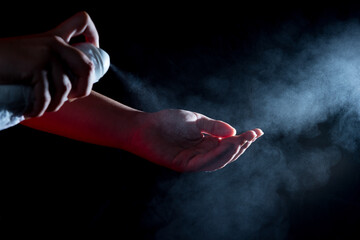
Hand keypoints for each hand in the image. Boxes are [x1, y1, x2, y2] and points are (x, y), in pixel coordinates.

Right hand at [0, 11, 98, 116]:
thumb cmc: (8, 65)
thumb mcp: (34, 57)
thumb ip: (54, 64)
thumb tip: (75, 89)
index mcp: (56, 38)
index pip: (82, 21)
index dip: (94, 35)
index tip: (93, 48)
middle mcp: (54, 43)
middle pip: (87, 67)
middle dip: (84, 90)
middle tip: (70, 99)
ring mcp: (46, 54)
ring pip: (65, 88)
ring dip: (55, 105)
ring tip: (43, 108)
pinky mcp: (36, 66)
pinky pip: (47, 96)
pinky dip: (39, 109)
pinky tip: (31, 111)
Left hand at [130, 109, 263, 171]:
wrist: (144, 127)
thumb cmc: (168, 122)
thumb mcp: (195, 120)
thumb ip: (213, 126)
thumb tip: (234, 131)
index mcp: (207, 143)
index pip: (229, 144)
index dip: (244, 140)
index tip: (259, 132)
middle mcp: (203, 154)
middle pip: (227, 155)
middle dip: (241, 146)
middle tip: (252, 136)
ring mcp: (194, 161)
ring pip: (218, 161)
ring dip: (231, 151)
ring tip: (241, 140)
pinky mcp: (185, 165)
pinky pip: (205, 162)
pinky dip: (217, 155)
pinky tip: (227, 144)